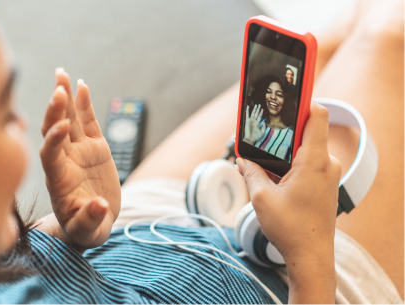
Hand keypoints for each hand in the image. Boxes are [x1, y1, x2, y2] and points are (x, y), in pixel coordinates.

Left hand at [37, 68, 120, 251]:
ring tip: (62, 74)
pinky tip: (82, 85)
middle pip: (55, 131)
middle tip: (58, 89)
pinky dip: (84, 105)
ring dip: (65, 98)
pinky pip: (88, 122)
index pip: (50, 154)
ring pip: (69, 120)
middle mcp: (65, 160)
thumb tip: (99, 206)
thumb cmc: (85, 229)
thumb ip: (90, 220)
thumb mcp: (87, 231)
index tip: (62, 127)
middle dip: (55, 111)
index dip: (54, 139)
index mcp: (58, 180)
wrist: (94, 221)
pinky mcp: (95, 148)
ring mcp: (79, 151)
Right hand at [237, 102, 340, 302]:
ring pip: (305, 148)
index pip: (316, 115)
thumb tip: (242, 159)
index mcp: (314, 161)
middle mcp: (326, 163)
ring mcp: (327, 174)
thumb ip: (251, 171)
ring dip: (285, 149)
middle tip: (263, 128)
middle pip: (306, 130)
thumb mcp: (261, 197)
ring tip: (264, 157)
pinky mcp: (324, 184)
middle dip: (283, 128)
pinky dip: (290, 162)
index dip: (302, 99)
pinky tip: (273, 173)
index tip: (289, 88)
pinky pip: (308, 162)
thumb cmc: (291, 228)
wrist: (311, 255)